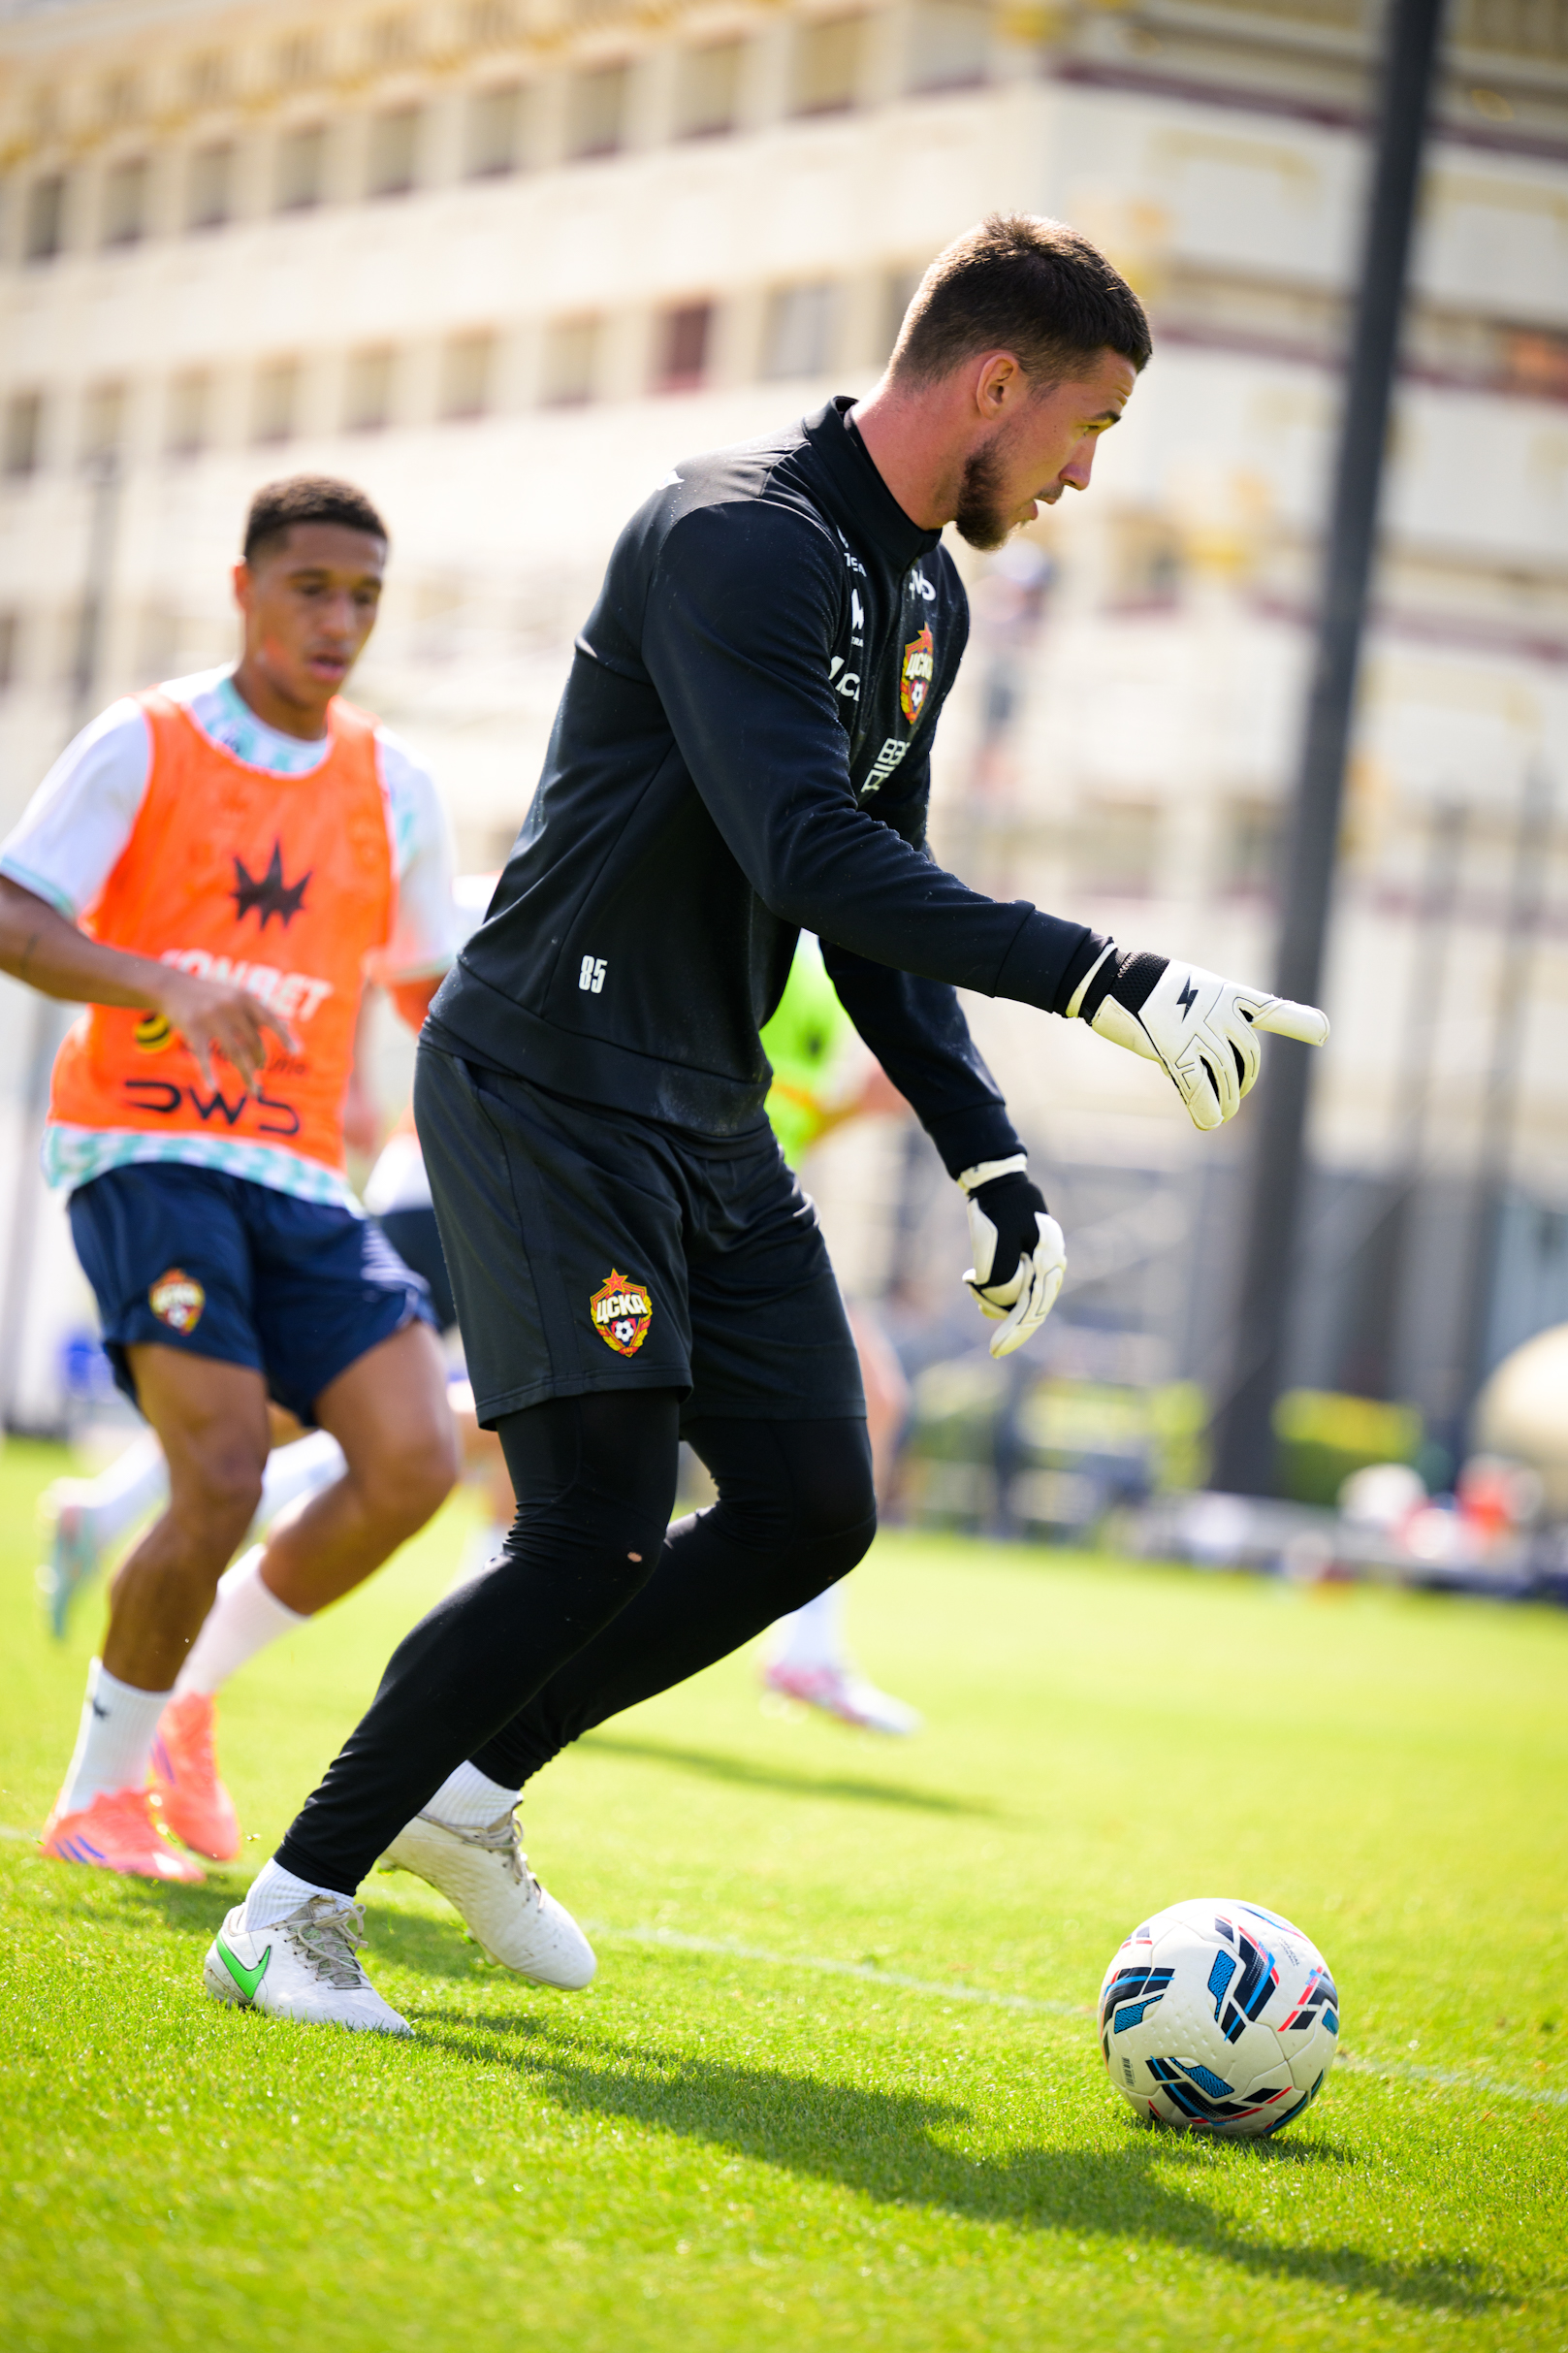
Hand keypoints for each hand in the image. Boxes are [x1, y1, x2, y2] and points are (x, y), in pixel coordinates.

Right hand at [153, 967, 296, 1089]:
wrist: (172, 986)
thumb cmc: (213, 995)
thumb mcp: (237, 996)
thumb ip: (259, 1012)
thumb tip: (288, 1028)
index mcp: (245, 997)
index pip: (270, 1019)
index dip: (285, 1036)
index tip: (298, 1053)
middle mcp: (230, 1006)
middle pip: (253, 1042)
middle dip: (260, 1060)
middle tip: (261, 1072)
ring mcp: (211, 1017)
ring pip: (235, 1054)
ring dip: (247, 1075)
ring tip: (255, 1092)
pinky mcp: (192, 1028)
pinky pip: (204, 1057)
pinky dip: (208, 1074)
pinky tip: (213, 1089)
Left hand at [958, 1156, 1066, 1358]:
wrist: (996, 1181)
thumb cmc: (996, 1208)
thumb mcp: (995, 1242)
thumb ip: (1002, 1276)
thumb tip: (1001, 1304)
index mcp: (1049, 1262)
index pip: (1033, 1309)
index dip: (1014, 1333)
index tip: (994, 1351)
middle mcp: (1052, 1266)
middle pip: (1029, 1308)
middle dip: (1000, 1312)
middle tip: (978, 1307)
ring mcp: (1043, 1264)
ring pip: (1021, 1299)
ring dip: (995, 1298)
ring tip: (973, 1280)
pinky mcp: (1031, 1260)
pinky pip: (1017, 1286)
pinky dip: (996, 1289)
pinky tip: (977, 1280)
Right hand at [1078, 950, 1327, 1131]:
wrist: (1114, 978)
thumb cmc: (1149, 985)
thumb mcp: (1191, 991)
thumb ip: (1213, 1020)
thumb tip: (1215, 1062)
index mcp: (1229, 996)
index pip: (1273, 1010)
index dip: (1301, 1023)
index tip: (1323, 1033)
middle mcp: (1221, 1016)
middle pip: (1248, 1060)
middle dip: (1245, 1082)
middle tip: (1234, 1094)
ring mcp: (1200, 1035)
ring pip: (1227, 1080)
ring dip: (1228, 1102)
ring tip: (1223, 1112)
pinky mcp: (1176, 1053)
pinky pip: (1199, 1090)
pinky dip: (1207, 1110)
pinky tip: (1209, 1121)